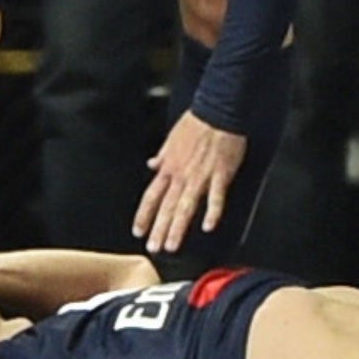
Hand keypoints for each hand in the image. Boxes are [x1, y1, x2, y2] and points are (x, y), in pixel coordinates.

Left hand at [134, 110, 247, 253]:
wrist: (219, 110)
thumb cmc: (198, 121)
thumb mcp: (172, 137)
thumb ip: (162, 155)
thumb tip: (152, 163)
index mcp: (169, 166)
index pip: (151, 196)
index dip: (144, 216)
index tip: (139, 231)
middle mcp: (181, 175)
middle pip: (166, 207)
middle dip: (158, 229)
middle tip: (154, 248)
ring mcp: (200, 176)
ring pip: (185, 206)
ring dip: (177, 227)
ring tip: (172, 246)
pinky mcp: (220, 174)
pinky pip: (216, 197)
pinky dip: (212, 212)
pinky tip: (208, 227)